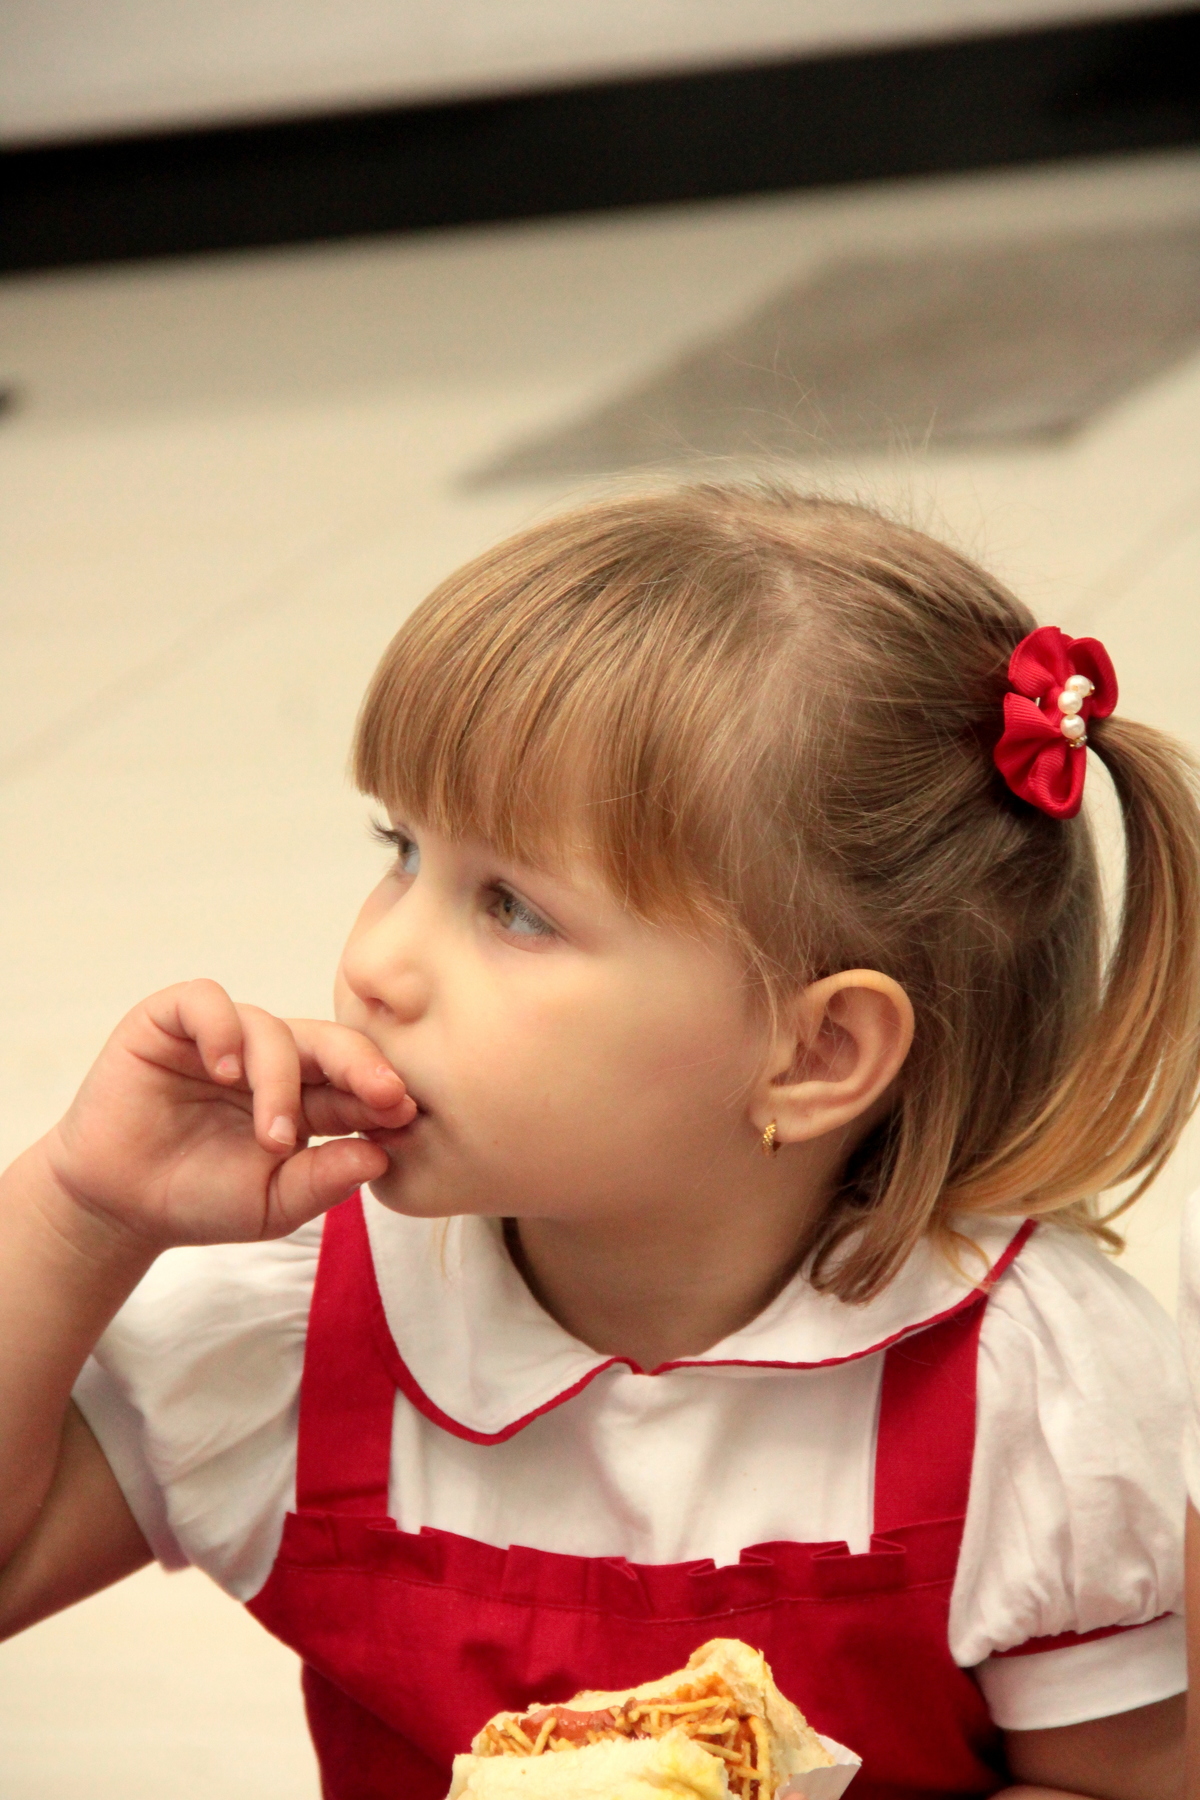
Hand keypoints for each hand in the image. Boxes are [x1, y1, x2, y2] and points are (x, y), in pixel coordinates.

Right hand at [39, 979, 410, 1251]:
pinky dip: (221, 1030)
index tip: (408, 1117)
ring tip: (273, 1136)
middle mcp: (272, 1059)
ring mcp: (223, 1037)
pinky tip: (224, 1072)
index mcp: (307, 1097)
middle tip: (386, 1097)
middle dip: (363, 1067)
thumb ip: (323, 1180)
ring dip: (280, 1081)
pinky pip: (207, 1001)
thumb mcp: (272, 1203)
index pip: (355, 1082)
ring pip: (272, 1028)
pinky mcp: (171, 1022)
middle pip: (330, 1042)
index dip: (383, 1095)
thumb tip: (381, 1156)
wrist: (119, 1206)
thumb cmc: (201, 1200)